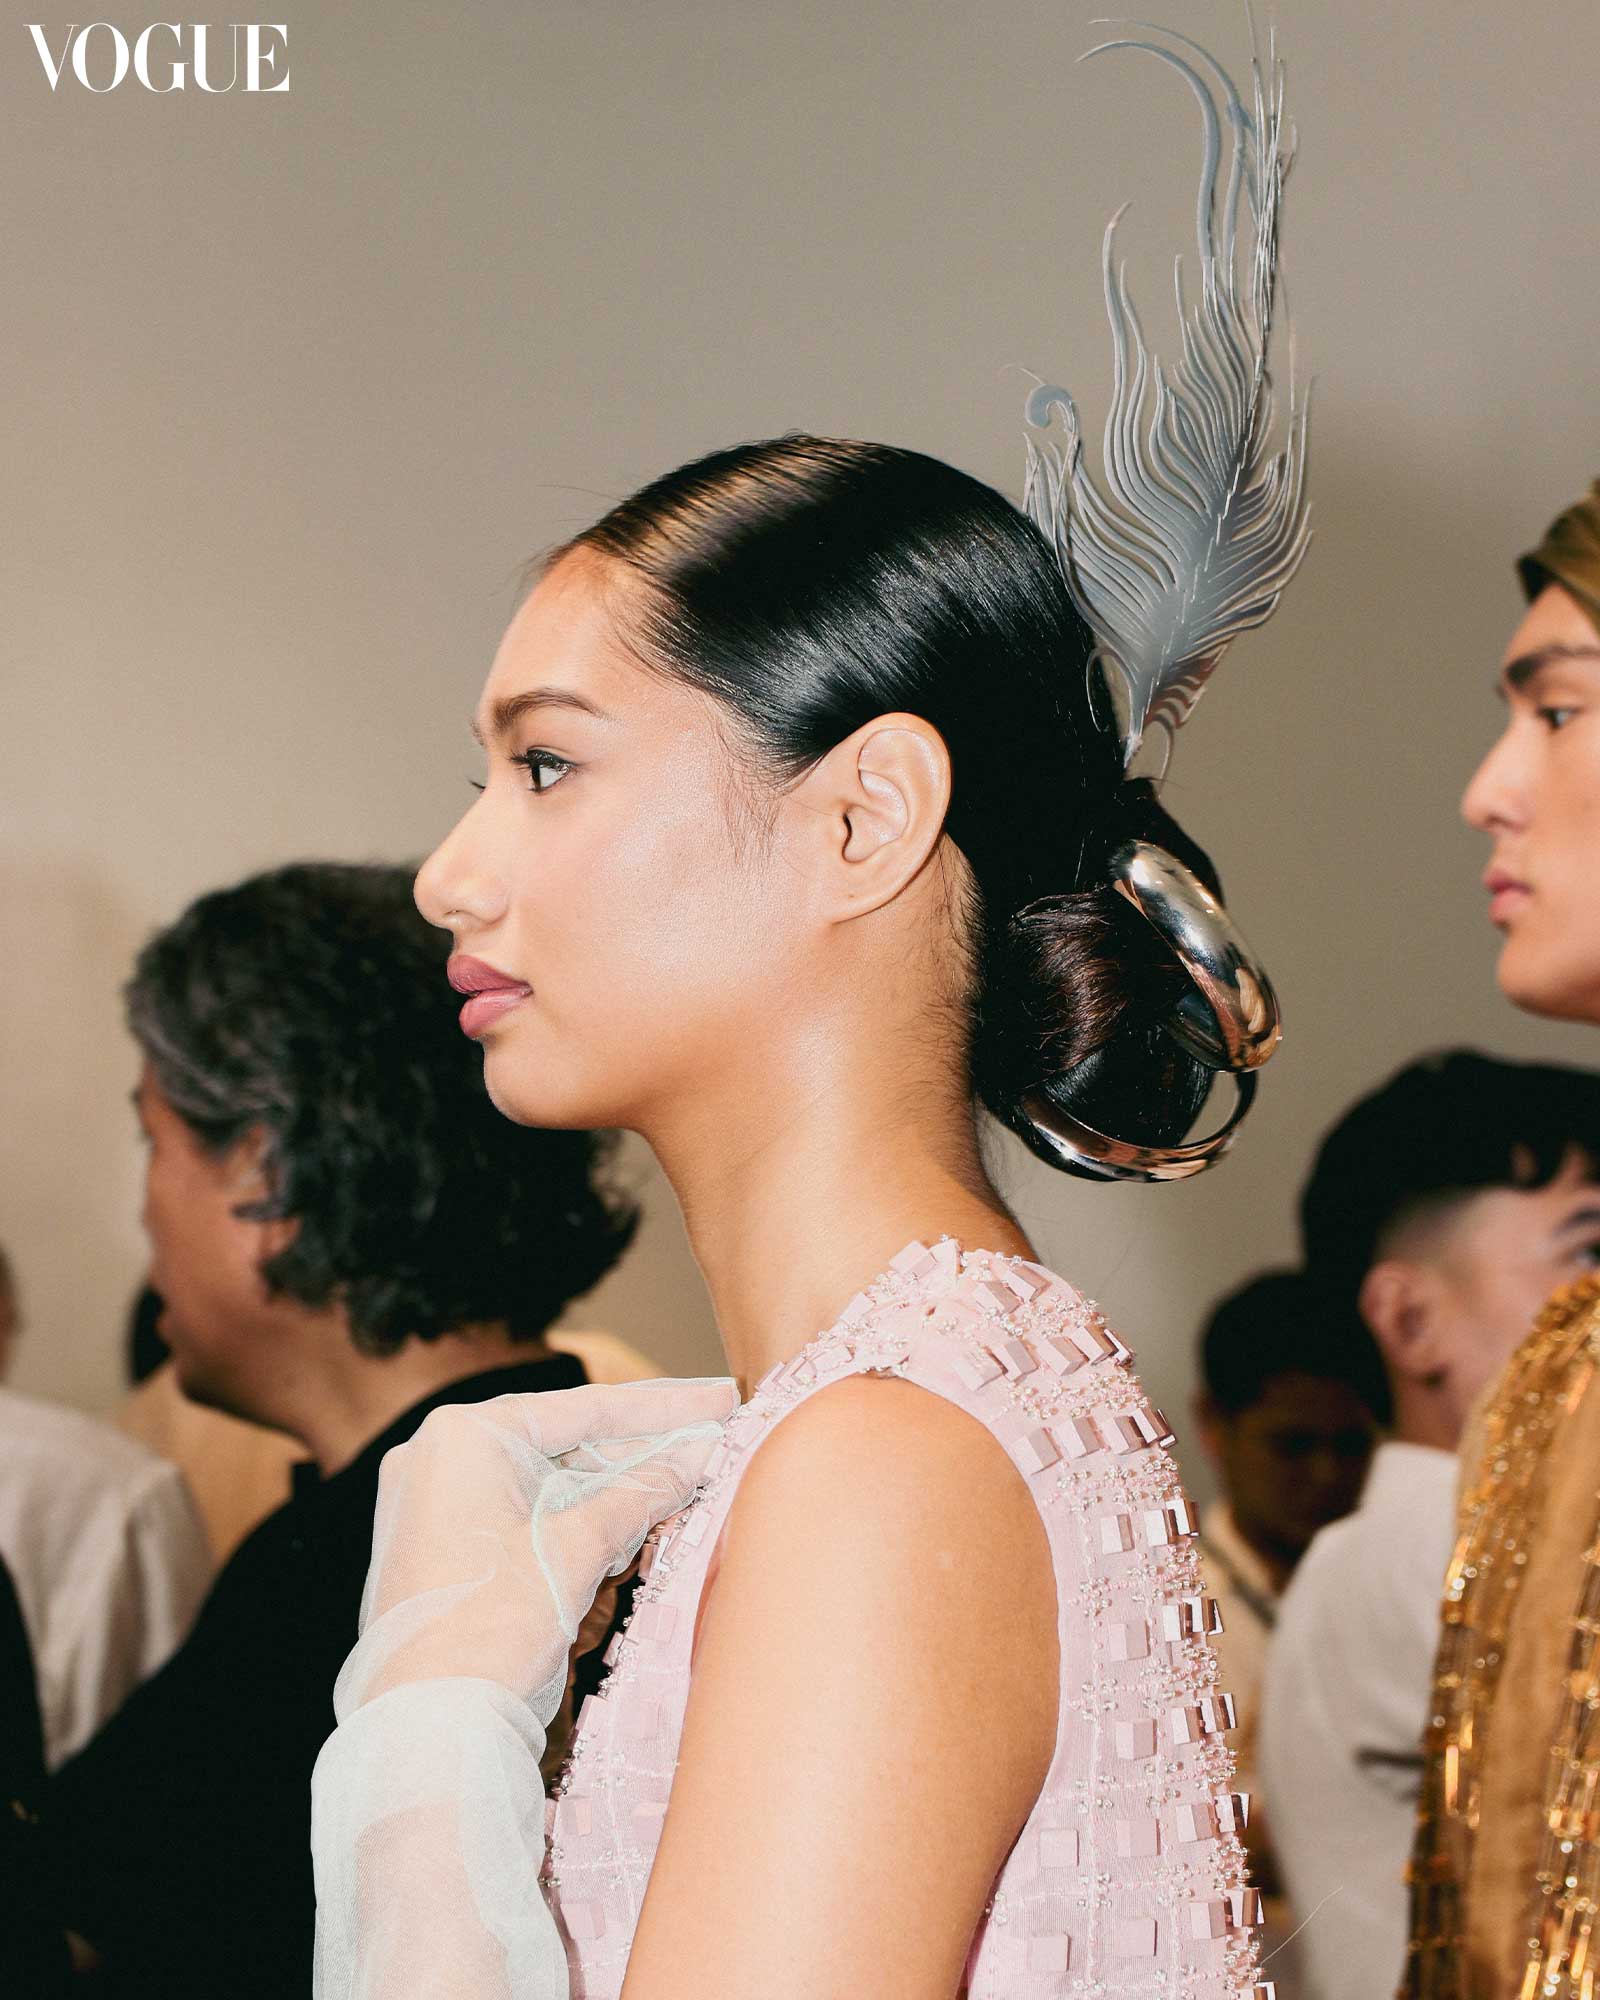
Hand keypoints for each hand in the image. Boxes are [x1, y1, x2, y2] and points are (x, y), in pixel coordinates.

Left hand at [337, 1377, 737, 1723]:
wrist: (426, 1733)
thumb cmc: (491, 1632)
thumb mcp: (577, 1552)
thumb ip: (641, 1493)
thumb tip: (699, 1454)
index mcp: (463, 1437)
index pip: (582, 1410)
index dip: (661, 1406)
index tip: (718, 1397)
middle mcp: (438, 1458)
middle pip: (564, 1445)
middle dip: (639, 1452)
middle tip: (708, 1439)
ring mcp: (431, 1504)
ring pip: (545, 1485)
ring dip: (612, 1494)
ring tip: (681, 1488)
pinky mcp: (437, 1547)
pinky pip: (519, 1517)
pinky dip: (572, 1524)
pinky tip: (626, 1532)